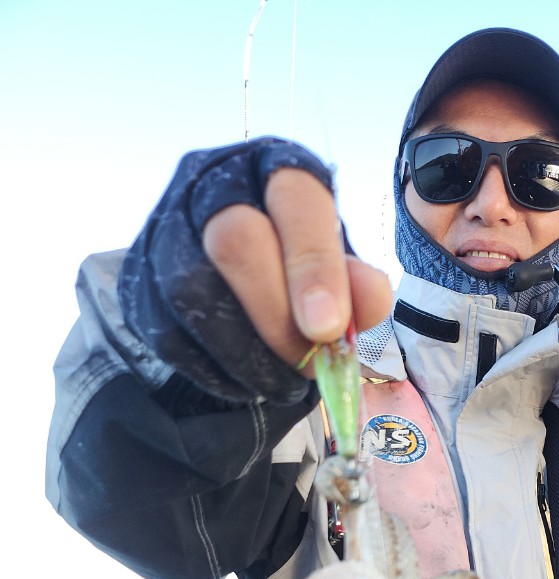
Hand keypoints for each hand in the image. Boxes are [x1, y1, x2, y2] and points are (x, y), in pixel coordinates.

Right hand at [118, 138, 392, 402]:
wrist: (229, 289)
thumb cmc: (295, 272)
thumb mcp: (336, 271)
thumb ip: (357, 284)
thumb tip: (369, 299)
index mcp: (273, 169)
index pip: (295, 199)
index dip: (313, 265)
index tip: (328, 328)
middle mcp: (210, 185)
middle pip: (235, 241)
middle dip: (278, 316)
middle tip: (311, 363)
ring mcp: (163, 231)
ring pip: (196, 294)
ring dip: (249, 354)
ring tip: (286, 377)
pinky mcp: (137, 285)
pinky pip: (173, 338)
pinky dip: (220, 371)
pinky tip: (249, 377)